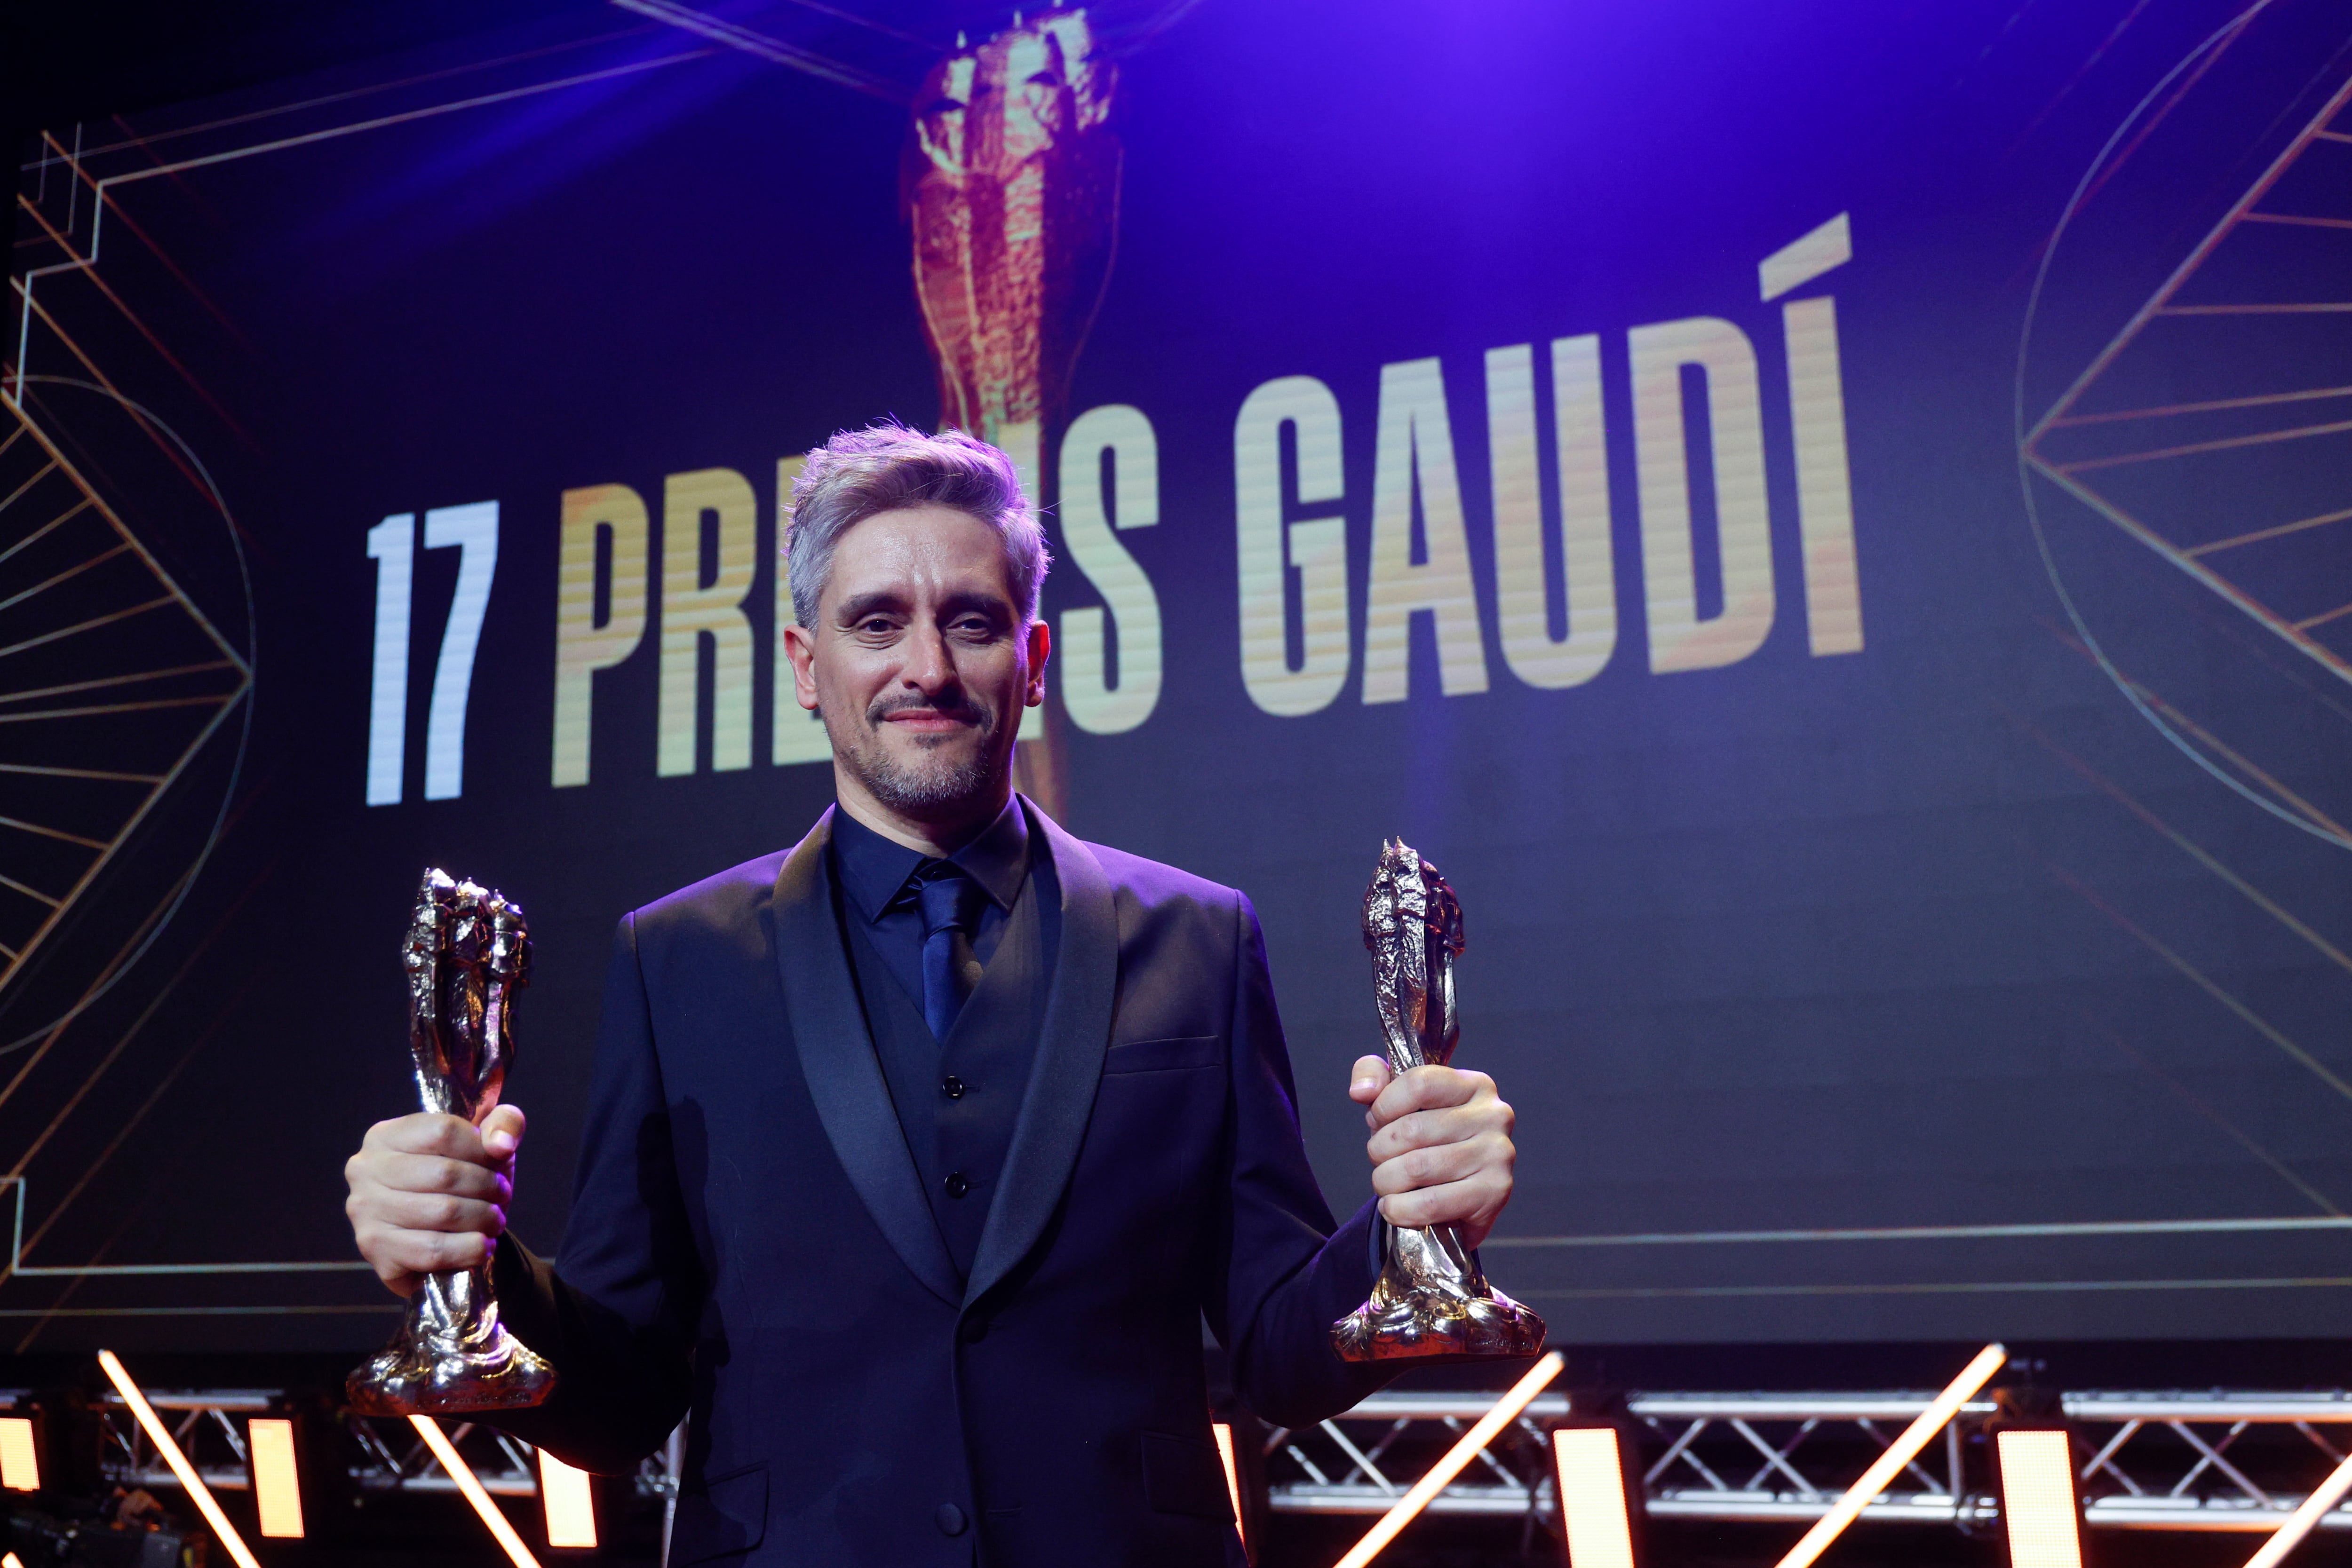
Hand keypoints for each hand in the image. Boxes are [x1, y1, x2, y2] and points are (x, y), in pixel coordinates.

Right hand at [343, 1106, 523, 1296]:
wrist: (433, 1235)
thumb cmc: (458, 1179)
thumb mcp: (483, 1143)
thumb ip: (504, 1124)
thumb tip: (502, 1145)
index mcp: (385, 1135)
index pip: (443, 1130)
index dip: (482, 1149)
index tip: (499, 1162)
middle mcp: (365, 1170)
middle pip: (446, 1174)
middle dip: (487, 1187)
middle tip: (502, 1197)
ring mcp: (365, 1212)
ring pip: (443, 1213)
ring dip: (483, 1219)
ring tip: (494, 1221)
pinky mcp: (376, 1251)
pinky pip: (434, 1252)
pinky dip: (469, 1250)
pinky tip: (481, 1246)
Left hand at [1349, 1058, 1514, 1249]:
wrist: (1457, 1195)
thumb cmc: (1426, 1140)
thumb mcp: (1398, 1098)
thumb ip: (1372, 1074)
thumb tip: (1361, 1091)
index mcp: (1473, 1084)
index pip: (1418, 1083)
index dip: (1384, 1106)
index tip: (1377, 1121)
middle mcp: (1494, 1115)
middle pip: (1412, 1129)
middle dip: (1380, 1149)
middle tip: (1380, 1158)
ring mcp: (1498, 1155)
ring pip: (1417, 1168)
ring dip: (1385, 1181)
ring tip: (1387, 1183)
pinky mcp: (1494, 1193)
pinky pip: (1430, 1204)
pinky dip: (1399, 1210)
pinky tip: (1394, 1207)